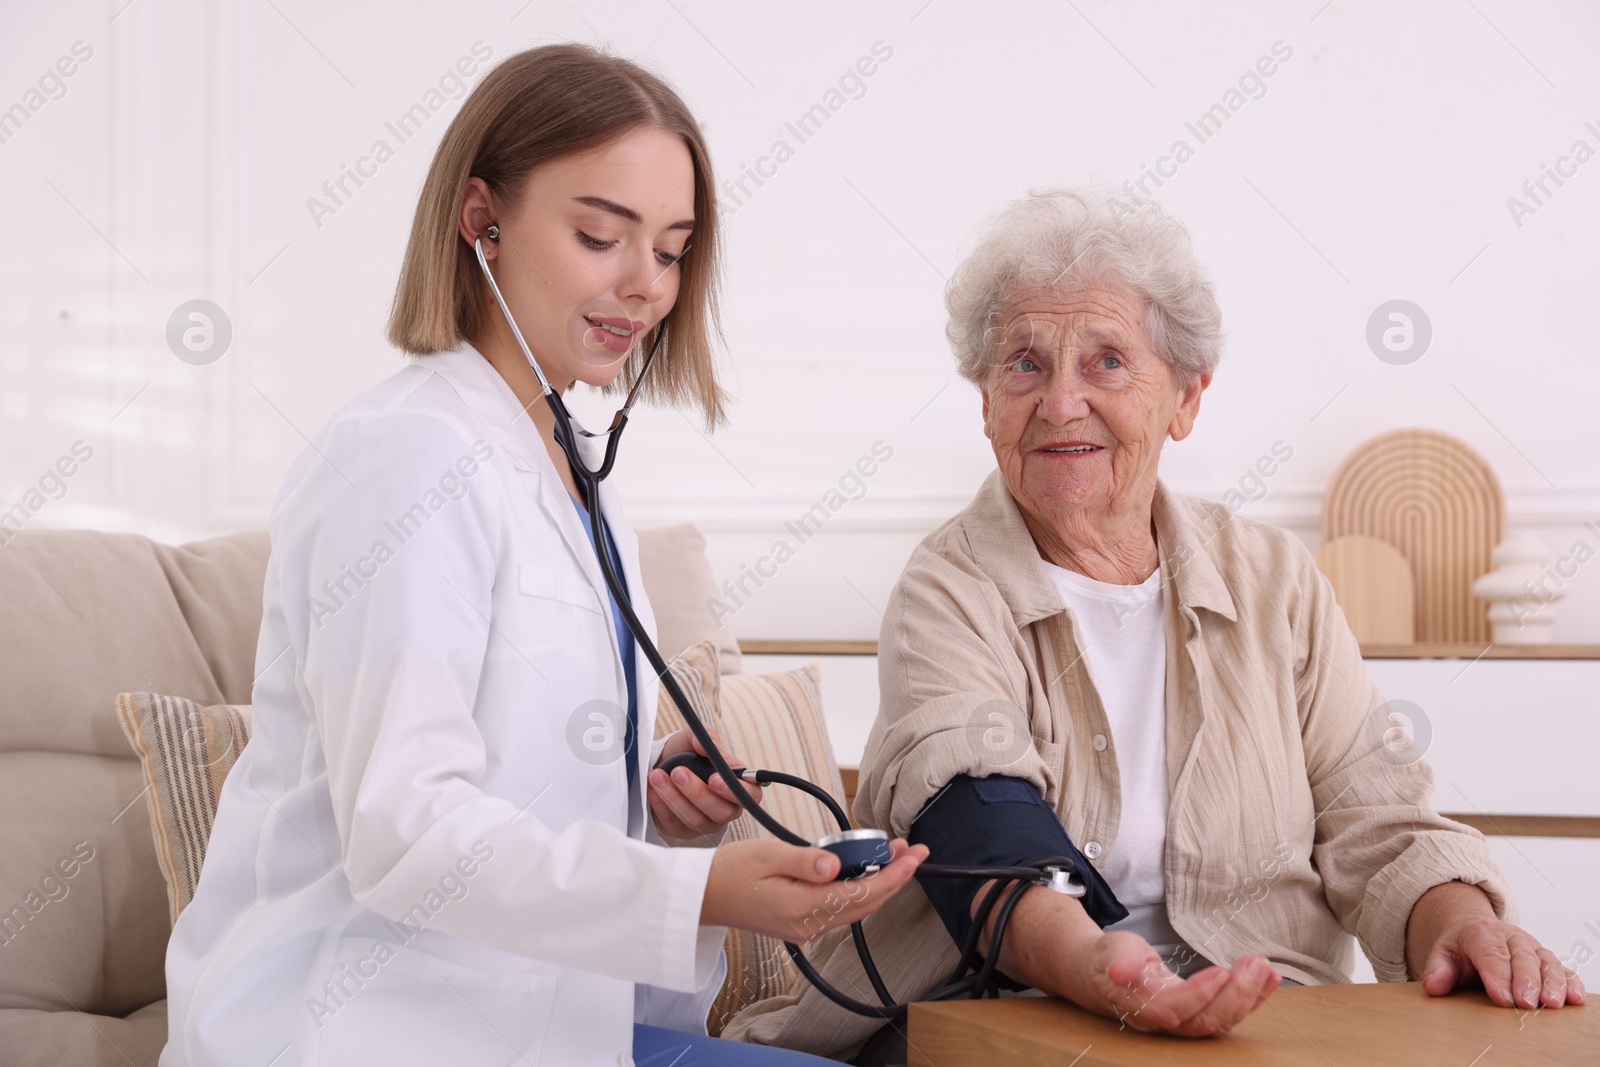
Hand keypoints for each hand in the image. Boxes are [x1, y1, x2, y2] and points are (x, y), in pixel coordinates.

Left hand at [648, 728, 760, 845]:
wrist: (661, 766)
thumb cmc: (686, 754)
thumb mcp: (694, 738)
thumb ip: (705, 736)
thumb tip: (707, 746)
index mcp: (740, 786)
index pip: (750, 796)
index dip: (734, 791)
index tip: (713, 778)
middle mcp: (727, 809)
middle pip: (721, 812)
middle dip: (697, 793)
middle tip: (678, 772)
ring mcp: (706, 823)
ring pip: (696, 820)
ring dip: (674, 797)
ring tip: (657, 775)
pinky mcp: (683, 831)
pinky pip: (674, 823)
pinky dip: (661, 804)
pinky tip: (652, 788)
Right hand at [699, 837, 928, 942]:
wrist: (701, 897)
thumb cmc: (729, 872)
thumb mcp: (766, 854)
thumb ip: (804, 859)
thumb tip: (836, 864)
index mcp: (801, 906)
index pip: (861, 893)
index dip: (893, 875)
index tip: (913, 856)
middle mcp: (808, 924)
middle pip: (866, 904)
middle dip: (895, 878)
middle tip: (912, 851)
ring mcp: (805, 928)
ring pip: (855, 908)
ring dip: (879, 884)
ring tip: (894, 857)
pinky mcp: (800, 925)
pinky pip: (839, 909)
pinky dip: (858, 891)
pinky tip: (862, 872)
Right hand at [1069, 930, 1279, 1036]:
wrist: (1106, 975)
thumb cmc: (1109, 960)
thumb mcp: (1110, 952)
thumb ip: (1120, 962)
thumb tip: (1120, 970)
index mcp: (1140, 1007)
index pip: (1173, 1010)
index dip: (1199, 995)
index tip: (1221, 971)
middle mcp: (1165, 1022)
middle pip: (1204, 1021)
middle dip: (1235, 994)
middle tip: (1255, 964)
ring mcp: (1184, 1022)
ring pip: (1220, 1021)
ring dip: (1248, 996)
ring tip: (1265, 968)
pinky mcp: (1199, 1014)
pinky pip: (1228, 1013)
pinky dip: (1252, 997)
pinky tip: (1269, 978)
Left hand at [1407, 880, 1584, 1008]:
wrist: (1474, 929)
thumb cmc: (1460, 948)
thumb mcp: (1442, 954)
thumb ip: (1437, 970)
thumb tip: (1433, 986)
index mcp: (1481, 933)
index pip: (1490, 954)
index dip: (1497, 975)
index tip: (1502, 998)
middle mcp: (1510, 937)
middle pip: (1521, 957)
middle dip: (1525, 980)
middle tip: (1526, 1003)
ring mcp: (1531, 946)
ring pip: (1545, 961)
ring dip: (1551, 983)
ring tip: (1553, 1004)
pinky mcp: (1545, 958)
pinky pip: (1562, 968)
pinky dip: (1570, 981)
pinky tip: (1575, 998)